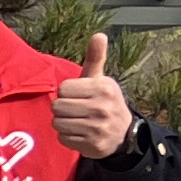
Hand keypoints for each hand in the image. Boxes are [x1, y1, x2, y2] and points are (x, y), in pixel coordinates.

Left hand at [50, 31, 132, 160]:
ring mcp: (98, 128)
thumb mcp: (101, 80)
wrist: (123, 134)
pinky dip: (67, 137)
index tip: (78, 96)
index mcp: (103, 88)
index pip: (63, 89)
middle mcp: (102, 108)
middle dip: (62, 108)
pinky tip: (80, 134)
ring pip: (57, 123)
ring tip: (77, 121)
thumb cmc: (104, 101)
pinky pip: (63, 139)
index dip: (66, 93)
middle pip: (57, 106)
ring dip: (63, 123)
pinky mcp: (92, 145)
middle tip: (75, 110)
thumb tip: (99, 34)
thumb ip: (96, 58)